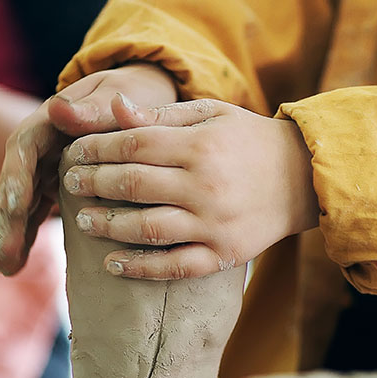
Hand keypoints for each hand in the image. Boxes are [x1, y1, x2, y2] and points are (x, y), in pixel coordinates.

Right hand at [0, 63, 177, 275]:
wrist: (141, 95)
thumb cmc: (133, 92)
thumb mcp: (118, 92)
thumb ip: (93, 107)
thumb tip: (60, 108)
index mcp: (51, 121)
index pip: (25, 149)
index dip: (19, 177)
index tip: (15, 205)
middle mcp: (43, 146)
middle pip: (18, 182)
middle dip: (10, 218)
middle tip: (7, 252)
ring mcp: (47, 168)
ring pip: (23, 202)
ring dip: (13, 235)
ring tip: (5, 267)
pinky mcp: (56, 186)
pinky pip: (36, 212)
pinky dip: (25, 236)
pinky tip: (11, 267)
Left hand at [61, 95, 319, 279]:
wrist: (304, 178)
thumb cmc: (251, 141)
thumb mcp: (213, 114)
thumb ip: (163, 115)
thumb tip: (114, 109)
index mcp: (200, 146)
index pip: (132, 144)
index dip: (96, 148)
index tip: (74, 152)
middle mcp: (205, 185)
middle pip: (133, 184)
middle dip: (93, 183)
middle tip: (72, 184)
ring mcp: (215, 224)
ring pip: (148, 228)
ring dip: (108, 226)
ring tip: (84, 221)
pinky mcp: (224, 254)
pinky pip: (176, 265)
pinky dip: (142, 268)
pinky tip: (114, 264)